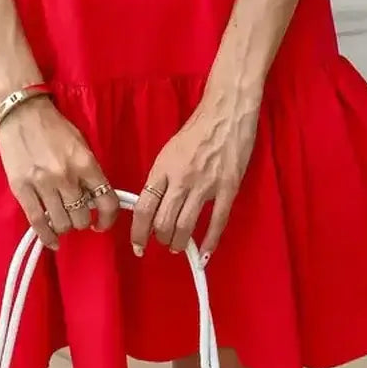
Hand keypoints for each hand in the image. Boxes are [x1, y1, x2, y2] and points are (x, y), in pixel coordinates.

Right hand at [0, 96, 118, 248]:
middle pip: (82, 217)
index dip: (108, 219)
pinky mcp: (22, 189)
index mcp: (86, 163)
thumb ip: (89, 173)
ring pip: (62, 223)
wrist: (21, 113)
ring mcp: (43, 184)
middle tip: (76, 213)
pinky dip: (47, 236)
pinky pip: (37, 222)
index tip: (102, 223)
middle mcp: (66, 176)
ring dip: (65, 226)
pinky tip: (52, 240)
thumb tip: (95, 200)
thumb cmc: (53, 127)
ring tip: (62, 221)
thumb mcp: (81, 145)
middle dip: (82, 220)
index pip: (107, 201)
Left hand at [132, 92, 259, 259]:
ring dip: (179, 243)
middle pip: (163, 222)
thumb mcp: (169, 151)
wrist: (226, 113)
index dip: (139, 232)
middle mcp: (181, 179)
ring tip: (177, 246)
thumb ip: (161, 177)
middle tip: (162, 242)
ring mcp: (206, 185)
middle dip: (160, 239)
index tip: (138, 245)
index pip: (144, 208)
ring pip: (185, 226)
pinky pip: (217, 222)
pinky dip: (209, 242)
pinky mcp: (228, 188)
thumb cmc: (197, 130)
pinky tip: (204, 254)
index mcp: (163, 168)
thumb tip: (153, 204)